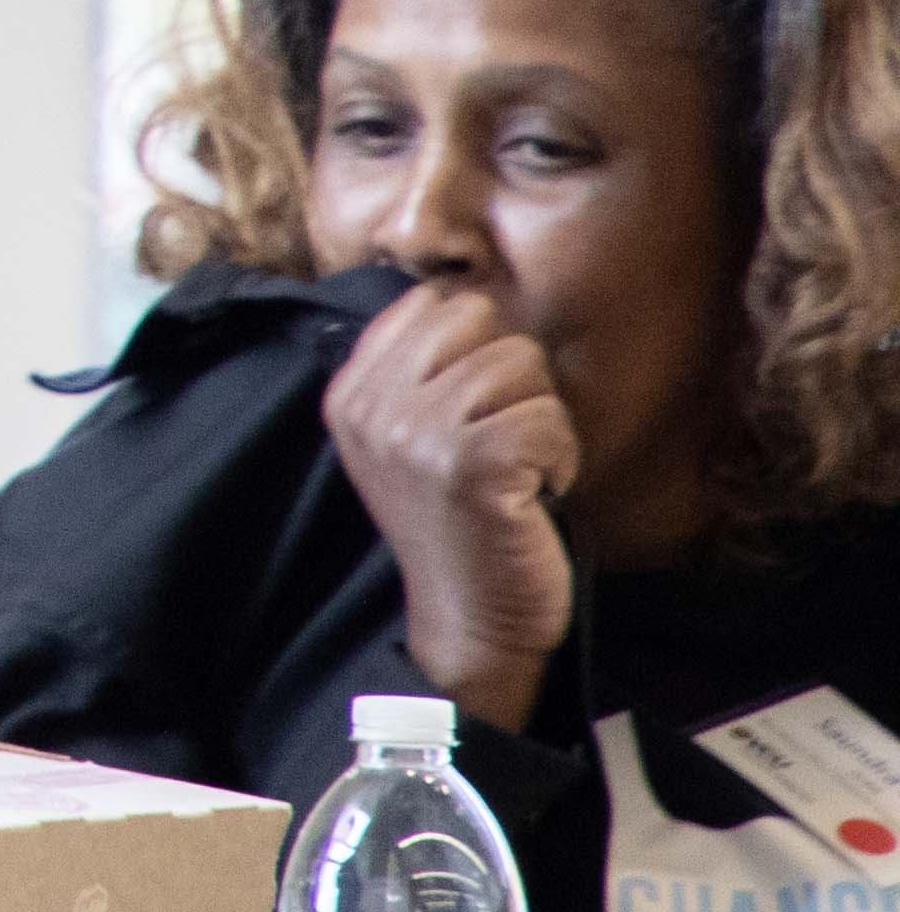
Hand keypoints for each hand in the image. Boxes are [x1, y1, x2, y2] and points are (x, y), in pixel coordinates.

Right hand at [326, 279, 580, 723]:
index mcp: (350, 392)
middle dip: (512, 380)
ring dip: (540, 423)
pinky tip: (536, 494)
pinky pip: (548, 418)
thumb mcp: (406, 439)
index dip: (476, 350)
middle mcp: (373, 406)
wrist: (469, 619)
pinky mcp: (471, 466)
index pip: (432, 304)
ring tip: (516, 472)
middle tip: (499, 442)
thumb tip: (460, 293)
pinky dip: (561, 459)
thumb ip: (415, 369)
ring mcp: (417, 435)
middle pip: (481, 323)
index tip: (471, 412)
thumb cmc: (456, 522)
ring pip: (522, 366)